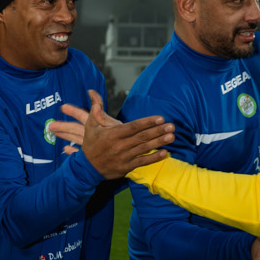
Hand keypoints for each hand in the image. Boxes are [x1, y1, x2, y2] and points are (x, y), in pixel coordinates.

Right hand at [51, 90, 173, 179]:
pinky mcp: (127, 167)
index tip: (160, 118)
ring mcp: (124, 157)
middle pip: (142, 137)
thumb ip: (96, 109)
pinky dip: (154, 158)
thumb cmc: (91, 144)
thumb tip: (92, 92)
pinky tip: (165, 153)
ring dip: (159, 142)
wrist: (87, 168)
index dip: (147, 122)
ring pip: (144, 149)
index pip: (133, 127)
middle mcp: (119, 146)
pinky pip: (143, 162)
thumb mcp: (90, 126)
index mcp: (112, 134)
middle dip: (158, 131)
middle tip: (172, 126)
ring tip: (172, 137)